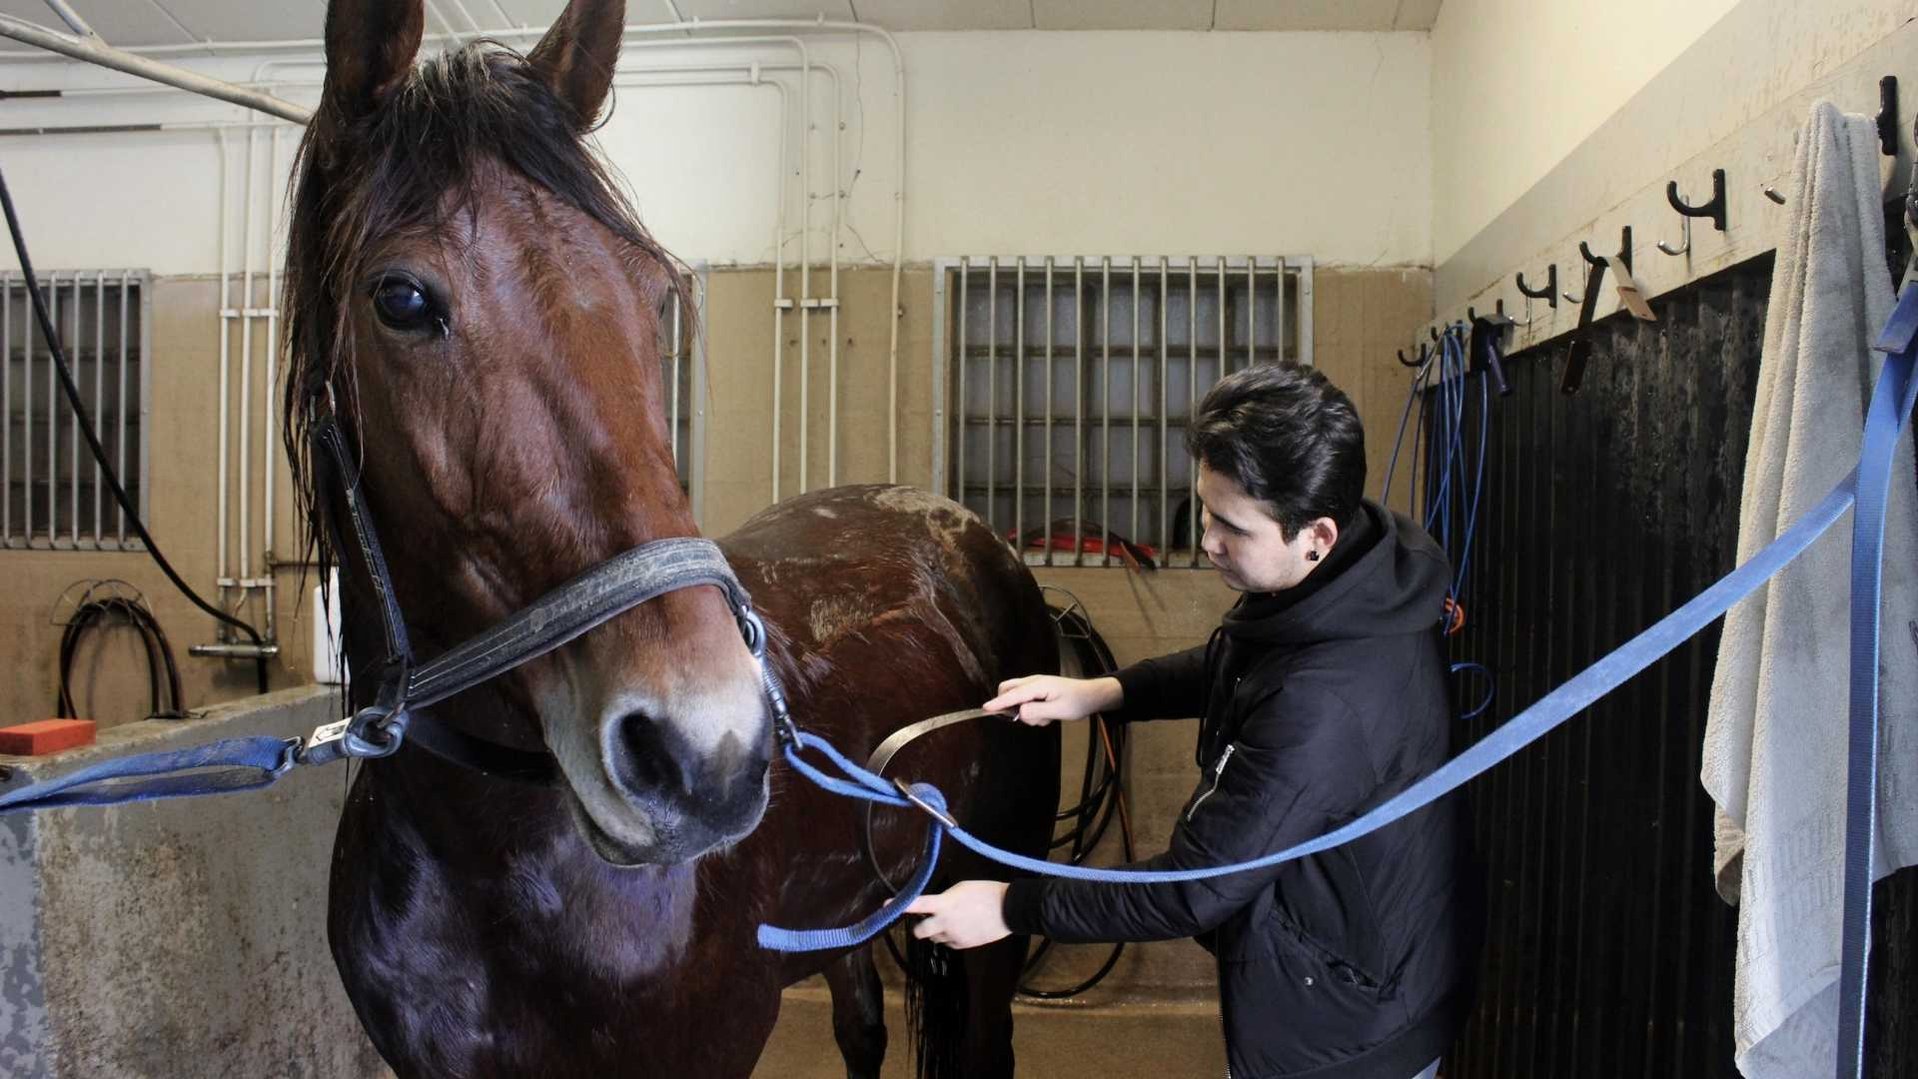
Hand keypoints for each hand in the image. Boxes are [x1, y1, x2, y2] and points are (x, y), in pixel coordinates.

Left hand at [903, 881, 1011, 949]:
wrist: (1008, 910)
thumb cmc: (985, 892)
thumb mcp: (961, 888)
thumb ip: (944, 899)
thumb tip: (936, 907)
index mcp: (943, 904)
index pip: (916, 905)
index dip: (899, 905)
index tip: (885, 905)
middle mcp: (944, 923)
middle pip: (919, 932)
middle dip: (919, 927)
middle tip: (926, 920)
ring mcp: (953, 936)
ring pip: (934, 939)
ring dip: (937, 931)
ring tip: (952, 921)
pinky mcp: (963, 945)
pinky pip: (949, 943)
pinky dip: (950, 937)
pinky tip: (962, 928)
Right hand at [983, 675, 1121, 725]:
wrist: (1090, 695)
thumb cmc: (1077, 702)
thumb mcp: (1058, 710)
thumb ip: (1037, 711)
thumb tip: (1018, 713)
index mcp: (1038, 685)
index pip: (1013, 695)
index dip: (999, 703)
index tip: (985, 708)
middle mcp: (1033, 682)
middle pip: (1008, 690)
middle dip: (1010, 705)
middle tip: (1029, 718)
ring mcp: (1034, 685)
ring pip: (1016, 697)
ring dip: (1025, 711)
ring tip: (1045, 717)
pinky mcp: (1037, 690)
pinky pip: (1024, 700)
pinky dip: (1031, 710)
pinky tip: (1046, 714)